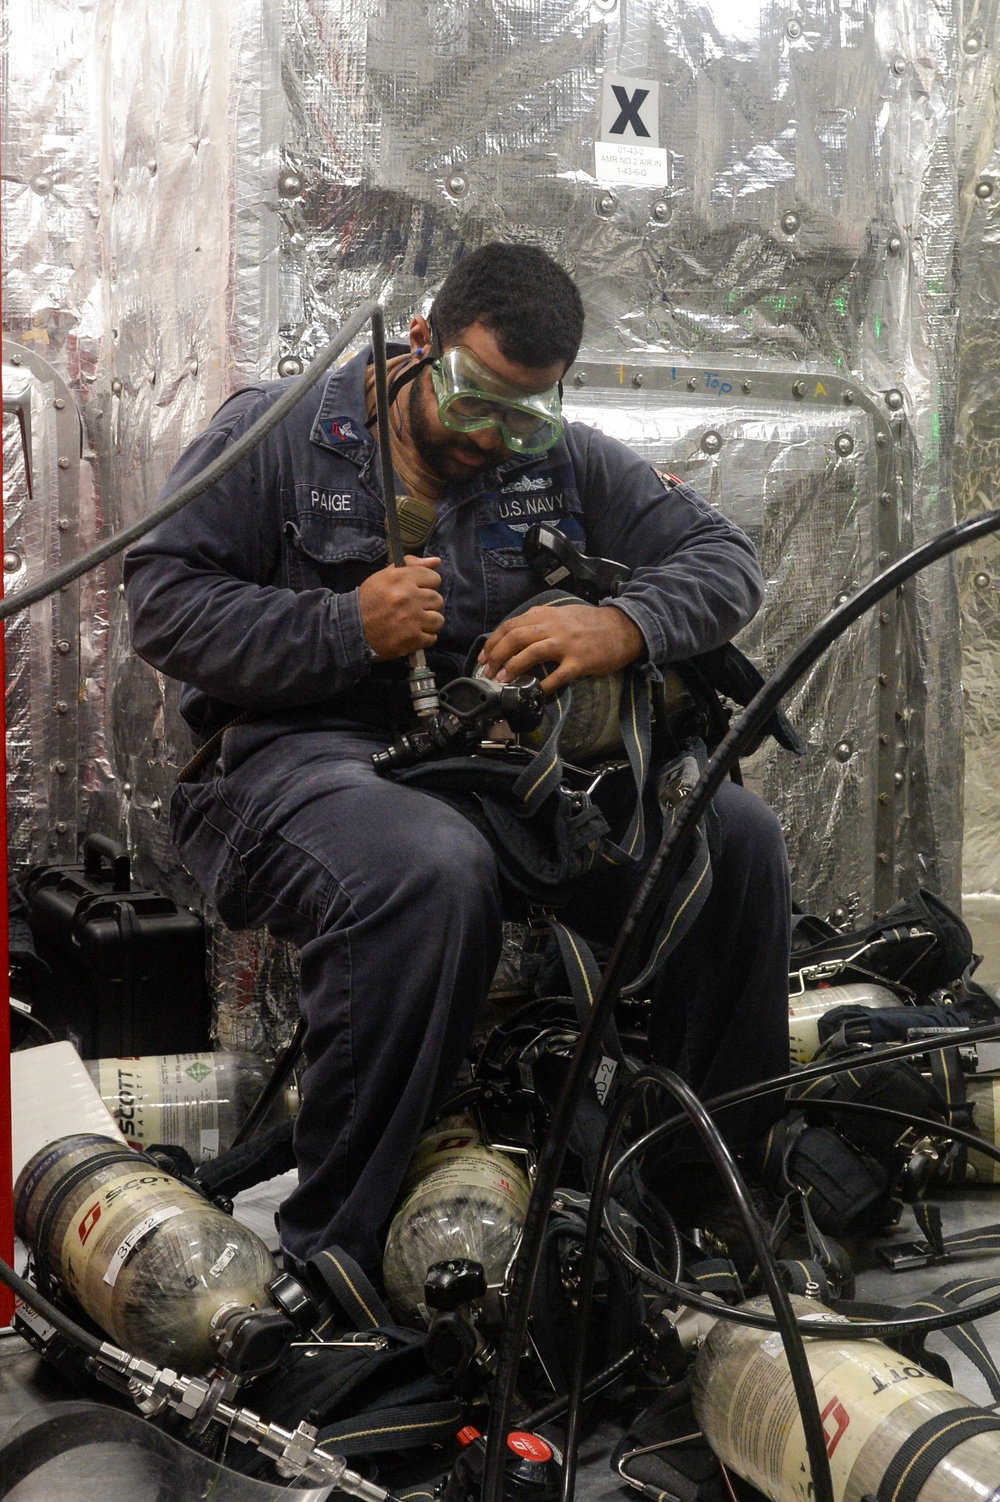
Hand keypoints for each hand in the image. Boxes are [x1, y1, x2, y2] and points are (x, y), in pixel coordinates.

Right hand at [358, 555, 444, 659]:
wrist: (353, 628)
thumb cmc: (370, 600)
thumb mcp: (385, 576)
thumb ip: (411, 565)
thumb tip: (436, 561)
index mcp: (401, 578)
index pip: (434, 578)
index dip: (427, 586)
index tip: (417, 591)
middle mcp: (408, 597)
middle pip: (438, 600)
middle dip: (428, 605)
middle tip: (415, 609)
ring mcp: (412, 619)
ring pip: (438, 620)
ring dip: (429, 622)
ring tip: (415, 623)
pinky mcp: (412, 639)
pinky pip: (432, 638)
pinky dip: (424, 638)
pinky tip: (412, 634)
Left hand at [478, 602, 643, 693]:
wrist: (624, 628)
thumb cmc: (593, 623)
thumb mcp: (564, 613)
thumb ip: (542, 618)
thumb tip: (519, 629)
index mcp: (547, 615)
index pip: (511, 625)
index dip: (493, 641)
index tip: (484, 656)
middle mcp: (553, 627)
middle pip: (516, 637)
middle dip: (497, 656)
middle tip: (488, 672)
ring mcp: (567, 644)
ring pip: (531, 652)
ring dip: (512, 667)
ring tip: (502, 680)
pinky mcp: (580, 661)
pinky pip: (558, 675)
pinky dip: (544, 685)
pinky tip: (536, 692)